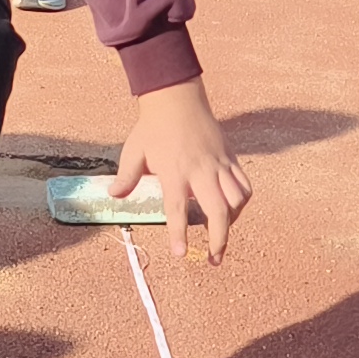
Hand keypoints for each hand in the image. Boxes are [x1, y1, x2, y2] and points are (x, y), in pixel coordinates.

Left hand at [113, 79, 250, 263]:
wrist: (177, 98)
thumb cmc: (153, 127)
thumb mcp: (133, 150)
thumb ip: (126, 176)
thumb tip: (114, 195)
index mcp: (174, 171)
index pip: (177, 209)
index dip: (178, 233)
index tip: (180, 254)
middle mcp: (200, 170)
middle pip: (218, 211)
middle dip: (219, 239)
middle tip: (214, 259)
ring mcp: (218, 164)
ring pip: (237, 199)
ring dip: (232, 221)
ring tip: (221, 233)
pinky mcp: (230, 158)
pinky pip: (244, 185)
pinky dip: (241, 202)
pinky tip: (231, 210)